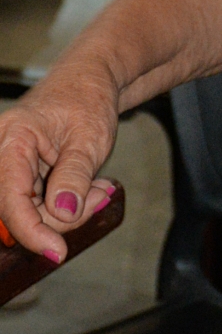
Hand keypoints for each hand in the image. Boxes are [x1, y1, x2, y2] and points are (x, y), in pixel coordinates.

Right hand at [0, 69, 120, 263]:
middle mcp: (3, 153)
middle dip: (60, 216)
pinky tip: (89, 189)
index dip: (32, 231)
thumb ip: (75, 176)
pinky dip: (65, 204)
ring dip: (66, 212)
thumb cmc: (89, 98)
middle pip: (17, 209)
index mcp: (14, 138)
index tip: (58, 252)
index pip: (11, 199)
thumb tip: (62, 213)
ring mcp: (11, 164)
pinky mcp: (22, 174)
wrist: (90, 80)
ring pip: (28, 210)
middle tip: (100, 197)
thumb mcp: (90, 138)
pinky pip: (36, 202)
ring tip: (100, 188)